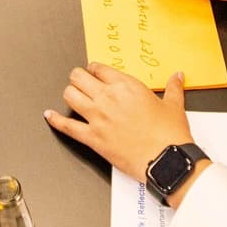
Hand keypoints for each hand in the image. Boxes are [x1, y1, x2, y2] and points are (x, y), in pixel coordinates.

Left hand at [44, 63, 194, 181]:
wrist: (166, 159)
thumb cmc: (169, 134)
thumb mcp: (174, 105)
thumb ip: (173, 87)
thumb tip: (177, 76)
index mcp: (126, 86)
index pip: (99, 68)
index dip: (94, 69)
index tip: (95, 72)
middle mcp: (108, 98)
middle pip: (79, 77)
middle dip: (78, 77)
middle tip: (81, 81)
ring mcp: (98, 117)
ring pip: (70, 95)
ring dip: (70, 93)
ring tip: (72, 94)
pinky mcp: (93, 138)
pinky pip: (67, 126)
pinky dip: (55, 120)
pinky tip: (49, 116)